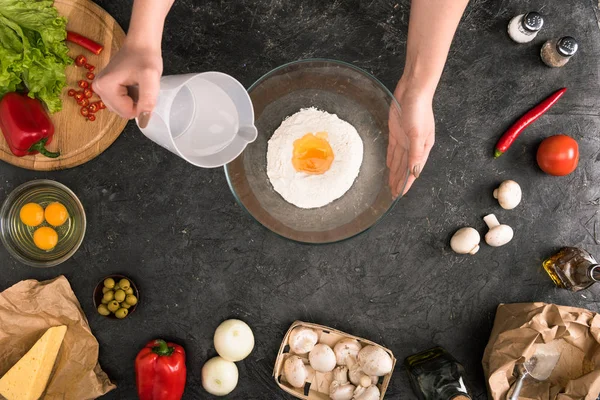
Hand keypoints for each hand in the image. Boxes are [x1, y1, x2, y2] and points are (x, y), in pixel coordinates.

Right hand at [92, 41, 162, 125]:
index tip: (144, 89)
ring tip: (137, 83)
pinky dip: (131, 96)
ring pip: (123, 108)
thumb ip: (148, 101)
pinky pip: (121, 101)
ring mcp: (100, 88)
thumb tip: (143, 122)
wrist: (141, 43)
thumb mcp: (150, 78)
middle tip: (141, 85)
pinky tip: (133, 84)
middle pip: (123, 112)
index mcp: (104, 87)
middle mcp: (97, 88)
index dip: (140, 105)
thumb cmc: (145, 57)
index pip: (126, 113)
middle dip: (136, 103)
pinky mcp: (105, 86)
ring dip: (134, 100)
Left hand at [387, 79, 434, 196]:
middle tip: (392, 194)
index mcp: (423, 148)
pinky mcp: (396, 132)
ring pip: (399, 160)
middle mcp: (414, 146)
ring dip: (395, 173)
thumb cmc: (419, 111)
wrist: (413, 90)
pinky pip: (393, 150)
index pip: (413, 170)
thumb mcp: (418, 134)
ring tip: (390, 184)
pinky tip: (389, 166)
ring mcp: (405, 139)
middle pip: (405, 168)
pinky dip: (391, 159)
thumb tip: (414, 171)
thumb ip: (415, 154)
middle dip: (399, 181)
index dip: (406, 183)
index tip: (399, 194)